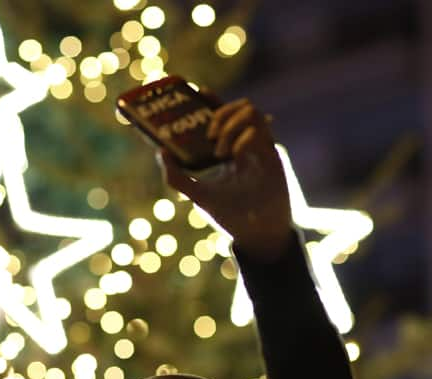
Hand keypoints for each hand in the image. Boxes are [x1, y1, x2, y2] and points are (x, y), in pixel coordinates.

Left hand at [159, 99, 292, 262]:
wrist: (255, 233)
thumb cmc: (229, 214)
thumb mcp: (197, 194)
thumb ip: (176, 177)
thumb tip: (160, 152)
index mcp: (228, 148)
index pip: (222, 114)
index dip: (211, 99)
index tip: (198, 91)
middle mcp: (245, 143)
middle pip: (238, 106)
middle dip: (219, 113)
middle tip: (207, 135)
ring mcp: (260, 147)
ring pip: (251, 111)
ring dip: (230, 124)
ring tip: (220, 150)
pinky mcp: (271, 155)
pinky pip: (259, 131)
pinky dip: (242, 137)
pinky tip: (234, 156)